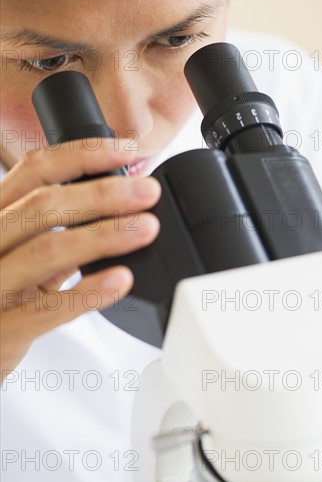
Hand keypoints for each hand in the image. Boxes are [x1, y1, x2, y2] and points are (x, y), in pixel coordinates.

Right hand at [0, 140, 160, 377]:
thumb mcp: (18, 253)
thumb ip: (54, 233)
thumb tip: (117, 209)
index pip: (34, 169)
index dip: (83, 155)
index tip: (126, 151)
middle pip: (44, 204)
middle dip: (103, 194)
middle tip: (147, 193)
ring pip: (47, 249)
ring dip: (103, 236)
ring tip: (144, 229)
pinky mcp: (2, 330)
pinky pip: (48, 309)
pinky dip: (89, 292)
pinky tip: (120, 280)